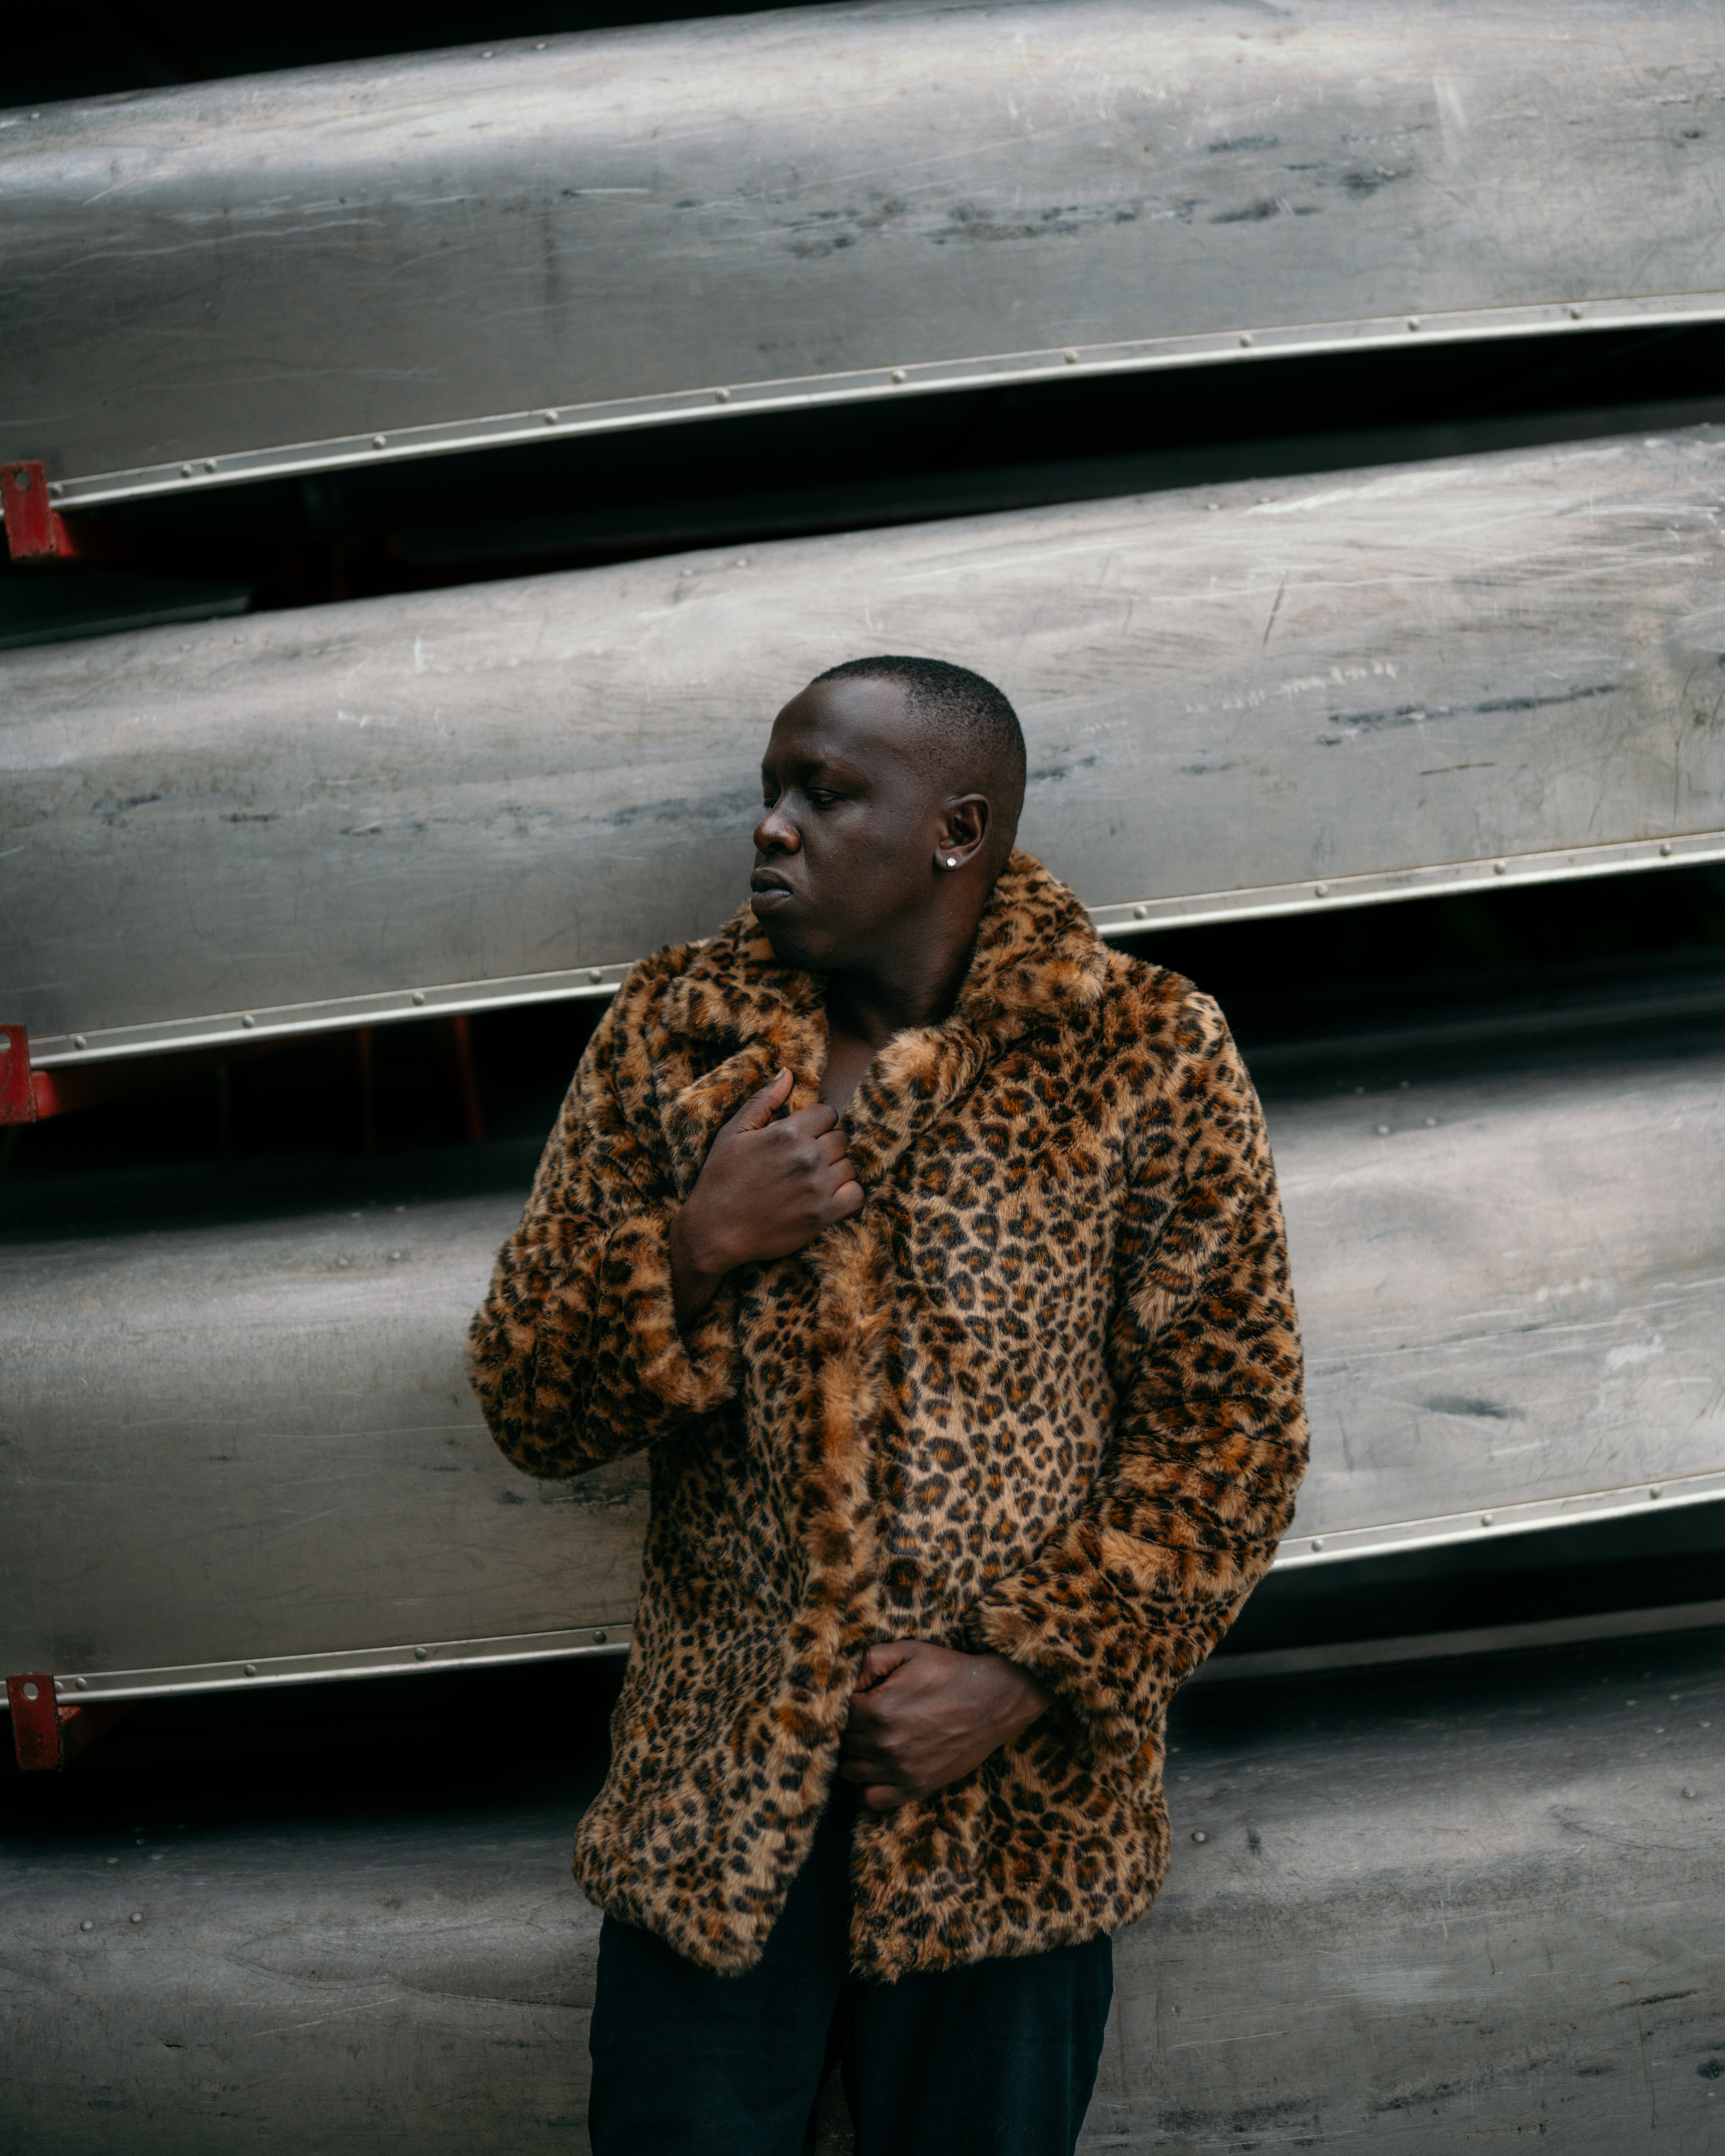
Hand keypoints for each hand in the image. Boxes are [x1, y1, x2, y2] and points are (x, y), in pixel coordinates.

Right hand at [668, 1069, 863, 1329]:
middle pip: (841, 1138)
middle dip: (826, 1144)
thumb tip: (788, 1073)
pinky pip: (857, 1195)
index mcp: (787, 1133)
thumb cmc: (720, 1179)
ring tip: (813, 1178)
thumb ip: (764, 1101)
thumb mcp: (733, 1133)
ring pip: (849, 1165)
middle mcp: (807, 1158)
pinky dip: (848, 1194)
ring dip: (836, 1169)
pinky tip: (829, 1195)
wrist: (714, 1232)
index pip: (829, 1114)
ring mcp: (818, 1188)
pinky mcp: (823, 1216)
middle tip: (805, 1159)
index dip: (817, 1123)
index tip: (804, 1135)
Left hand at [838, 1641, 1052, 1810]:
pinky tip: (878, 1769)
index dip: (850, 1702)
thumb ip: (870, 1660)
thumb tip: (851, 1685)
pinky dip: (867, 1787)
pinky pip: (872, 1800)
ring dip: (856, 1756)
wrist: (994, 1701)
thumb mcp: (909, 1650)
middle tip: (869, 1718)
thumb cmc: (950, 1672)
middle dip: (851, 1729)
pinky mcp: (916, 1787)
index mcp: (878, 1709)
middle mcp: (885, 1743)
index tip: (865, 1698)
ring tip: (872, 1741)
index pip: (840, 1713)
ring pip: (851, 1771)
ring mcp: (900, 1770)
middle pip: (844, 1742)